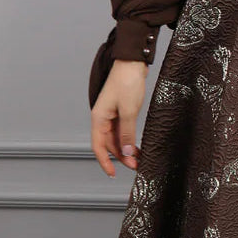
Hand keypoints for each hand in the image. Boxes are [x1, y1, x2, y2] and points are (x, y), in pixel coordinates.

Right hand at [91, 59, 147, 175]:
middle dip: (121, 157)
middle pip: (109, 144)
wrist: (133, 63)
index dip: (104, 162)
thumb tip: (125, 152)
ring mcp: (112, 115)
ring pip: (116, 138)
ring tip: (139, 158)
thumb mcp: (129, 110)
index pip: (98, 146)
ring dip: (126, 149)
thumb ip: (127, 132)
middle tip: (136, 166)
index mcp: (99, 118)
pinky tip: (138, 146)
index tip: (112, 173)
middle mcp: (102, 118)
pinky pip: (123, 130)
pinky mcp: (121, 111)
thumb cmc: (127, 82)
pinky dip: (129, 139)